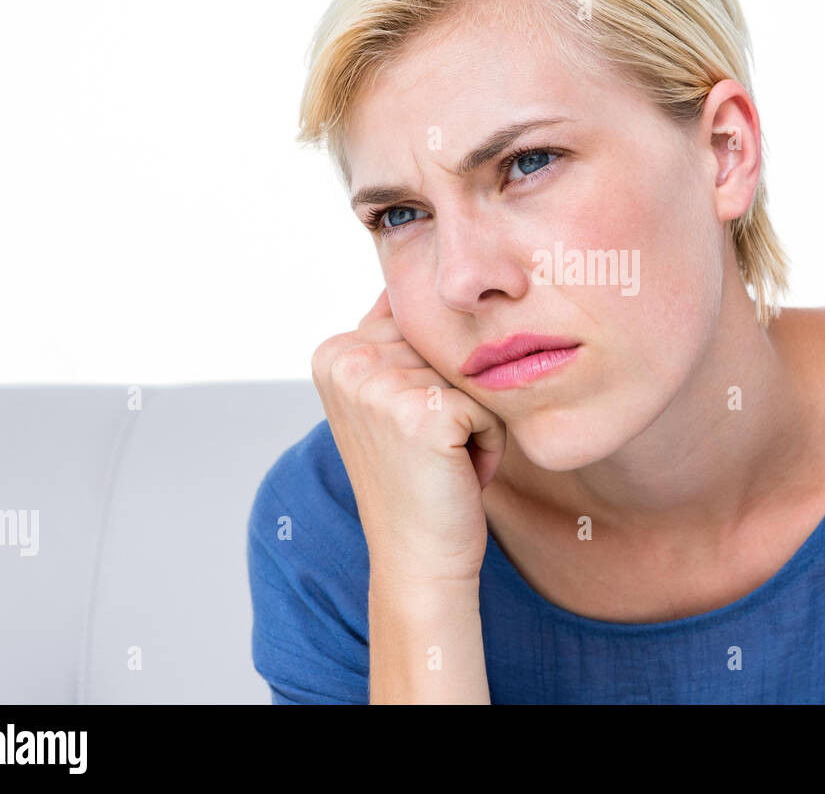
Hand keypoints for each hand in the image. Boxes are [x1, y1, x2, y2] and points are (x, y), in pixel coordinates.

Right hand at [311, 289, 505, 585]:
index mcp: (334, 351)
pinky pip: (489, 406)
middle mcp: (348, 360)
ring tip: (442, 461)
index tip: (408, 430)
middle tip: (430, 450)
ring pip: (474, 373)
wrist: (419, 558)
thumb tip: (424, 265)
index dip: (431, 378)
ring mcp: (380, 383)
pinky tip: (457, 473)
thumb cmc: (418, 481)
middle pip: (447, 344)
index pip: (417, 323)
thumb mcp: (391, 399)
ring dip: (476, 419)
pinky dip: (489, 443)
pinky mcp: (422, 411)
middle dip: (456, 397)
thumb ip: (397, 341)